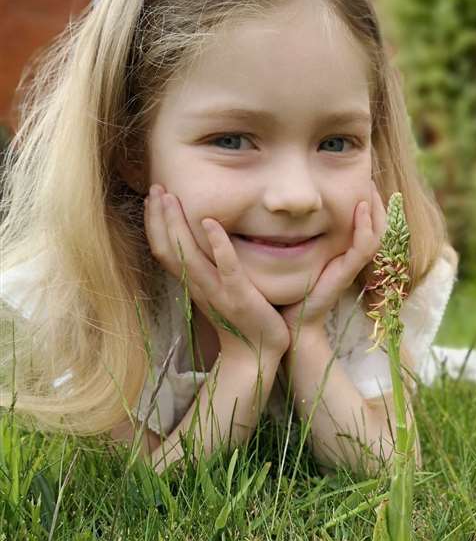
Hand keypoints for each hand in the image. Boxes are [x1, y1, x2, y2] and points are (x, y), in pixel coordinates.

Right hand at [144, 185, 289, 361]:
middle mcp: (199, 287)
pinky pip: (225, 267)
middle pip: (168, 249)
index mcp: (193, 284)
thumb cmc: (241, 320)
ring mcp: (217, 292)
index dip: (155, 224)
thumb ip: (210, 267)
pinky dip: (217, 244)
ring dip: (177, 224)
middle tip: (156, 186)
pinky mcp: (240, 296)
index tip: (152, 197)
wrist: (257, 354)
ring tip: (171, 197)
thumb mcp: (219, 290)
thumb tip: (203, 241)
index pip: (165, 250)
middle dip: (160, 216)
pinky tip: (211, 222)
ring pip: (187, 255)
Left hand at [281, 180, 386, 339]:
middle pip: (379, 224)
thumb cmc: (293, 286)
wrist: (292, 321)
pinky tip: (360, 208)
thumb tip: (288, 204)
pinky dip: (365, 227)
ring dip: (376, 209)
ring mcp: (351, 265)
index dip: (370, 201)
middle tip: (370, 177)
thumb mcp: (299, 252)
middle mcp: (353, 257)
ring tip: (370, 187)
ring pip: (377, 233)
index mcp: (346, 251)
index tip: (362, 178)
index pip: (367, 221)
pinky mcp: (345, 273)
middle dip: (377, 200)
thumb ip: (299, 232)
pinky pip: (364, 248)